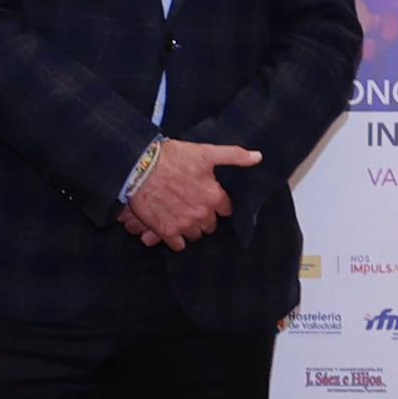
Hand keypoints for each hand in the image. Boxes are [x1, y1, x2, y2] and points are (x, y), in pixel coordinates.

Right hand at [122, 138, 260, 247]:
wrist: (139, 166)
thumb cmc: (172, 157)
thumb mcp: (205, 152)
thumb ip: (234, 156)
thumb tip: (258, 157)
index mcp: (214, 196)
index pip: (226, 209)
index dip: (218, 203)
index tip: (210, 197)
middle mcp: (202, 213)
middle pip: (211, 225)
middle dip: (205, 217)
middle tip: (194, 206)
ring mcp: (184, 224)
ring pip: (196, 236)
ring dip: (191, 228)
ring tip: (182, 216)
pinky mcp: (166, 231)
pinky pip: (178, 245)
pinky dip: (177, 239)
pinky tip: (172, 228)